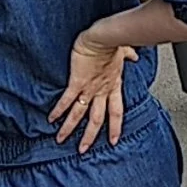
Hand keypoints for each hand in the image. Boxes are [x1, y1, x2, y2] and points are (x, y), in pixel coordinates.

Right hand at [48, 33, 138, 153]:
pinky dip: (58, 111)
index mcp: (113, 85)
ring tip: (61, 140)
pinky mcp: (77, 82)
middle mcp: (102, 91)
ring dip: (69, 128)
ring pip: (79, 114)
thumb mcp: (124, 51)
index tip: (113, 140)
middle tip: (83, 149)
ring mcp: (89, 88)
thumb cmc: (113, 42)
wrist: (103, 37)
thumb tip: (135, 55)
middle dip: (90, 136)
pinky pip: (67, 100)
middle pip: (97, 119)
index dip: (115, 126)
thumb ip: (129, 55)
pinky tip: (51, 120)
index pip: (116, 112)